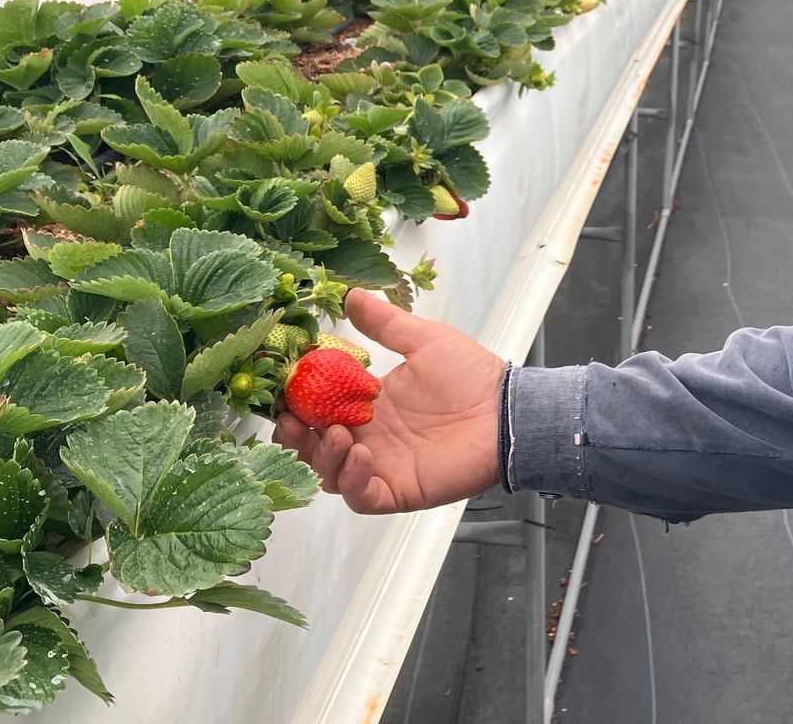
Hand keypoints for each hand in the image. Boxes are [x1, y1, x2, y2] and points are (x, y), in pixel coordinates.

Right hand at [273, 289, 505, 513]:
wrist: (507, 409)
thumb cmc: (471, 375)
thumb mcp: (423, 341)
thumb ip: (385, 324)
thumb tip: (351, 295)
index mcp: (369, 405)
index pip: (317, 409)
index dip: (296, 403)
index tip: (284, 389)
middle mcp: (369, 438)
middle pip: (313, 447)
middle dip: (296, 437)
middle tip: (293, 420)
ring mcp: (381, 466)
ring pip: (330, 475)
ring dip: (323, 457)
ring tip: (338, 434)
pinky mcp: (399, 490)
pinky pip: (362, 496)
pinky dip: (352, 481)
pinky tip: (361, 455)